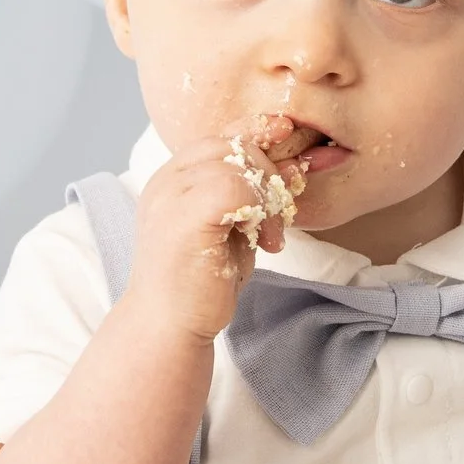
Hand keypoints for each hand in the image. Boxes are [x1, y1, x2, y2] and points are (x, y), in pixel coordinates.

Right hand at [127, 114, 318, 342]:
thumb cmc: (201, 282)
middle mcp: (167, 179)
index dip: (258, 136)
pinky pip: (235, 187)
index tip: (287, 149)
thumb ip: (253, 192)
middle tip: (278, 218)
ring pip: (237, 162)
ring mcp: (170, 196)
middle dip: (268, 174)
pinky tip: (262, 241)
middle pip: (233, 144)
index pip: (222, 136)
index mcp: (174, 177)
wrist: (169, 327)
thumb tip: (296, 161)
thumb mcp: (233, 226)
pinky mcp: (183, 217)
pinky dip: (259, 209)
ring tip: (268, 235)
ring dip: (267, 197)